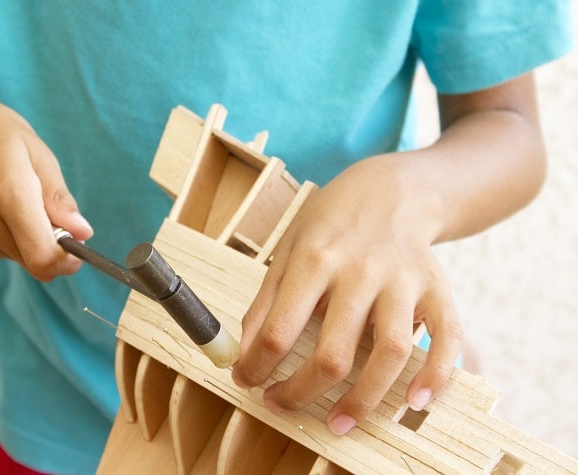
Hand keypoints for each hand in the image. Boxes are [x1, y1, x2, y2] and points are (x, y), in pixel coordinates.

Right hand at [0, 83, 91, 280]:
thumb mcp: (37, 153)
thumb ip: (59, 199)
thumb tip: (82, 233)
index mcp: (6, 191)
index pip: (42, 256)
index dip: (66, 260)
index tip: (78, 245)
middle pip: (34, 261)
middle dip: (50, 244)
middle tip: (44, 208)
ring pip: (19, 258)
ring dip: (27, 238)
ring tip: (10, 199)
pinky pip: (0, 253)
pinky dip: (7, 237)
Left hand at [231, 154, 462, 434]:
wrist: (391, 190)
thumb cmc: (330, 224)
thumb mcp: (287, 250)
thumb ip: (265, 301)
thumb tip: (242, 354)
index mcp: (314, 259)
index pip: (280, 330)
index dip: (258, 366)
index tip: (248, 382)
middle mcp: (361, 271)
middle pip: (334, 352)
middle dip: (302, 392)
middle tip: (284, 404)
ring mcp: (403, 280)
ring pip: (388, 352)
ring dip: (363, 399)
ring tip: (339, 423)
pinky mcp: (438, 289)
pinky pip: (445, 338)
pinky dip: (435, 375)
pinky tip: (415, 402)